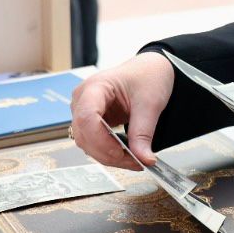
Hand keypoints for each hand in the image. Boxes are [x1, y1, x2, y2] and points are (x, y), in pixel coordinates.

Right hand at [69, 53, 174, 169]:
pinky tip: (127, 155)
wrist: (150, 70)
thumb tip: (143, 159)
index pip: (87, 118)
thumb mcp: (150, 103)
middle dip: (109, 153)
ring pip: (87, 144)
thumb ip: (143, 133)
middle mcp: (83, 99)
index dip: (101, 141)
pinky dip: (109, 153)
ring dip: (109, 156)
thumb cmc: (147, 75)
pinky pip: (94, 143)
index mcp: (95, 87)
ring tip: (135, 160)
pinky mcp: (91, 122)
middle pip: (85, 135)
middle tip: (137, 162)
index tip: (122, 153)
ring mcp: (84, 111)